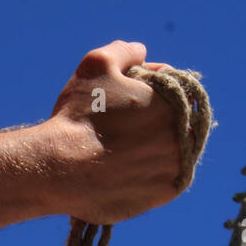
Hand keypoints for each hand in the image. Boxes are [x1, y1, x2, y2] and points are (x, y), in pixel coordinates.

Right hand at [45, 40, 181, 224]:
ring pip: (177, 152)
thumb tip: (143, 52)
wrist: (63, 169)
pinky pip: (169, 179)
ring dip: (161, 148)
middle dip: (162, 121)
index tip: (138, 99)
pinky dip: (156, 173)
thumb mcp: (98, 65)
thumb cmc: (79, 115)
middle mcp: (182, 134)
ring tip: (130, 149)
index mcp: (173, 100)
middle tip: (132, 127)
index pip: (180, 91)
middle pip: (181, 123)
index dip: (159, 92)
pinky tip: (133, 168)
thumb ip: (125, 52)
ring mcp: (177, 166)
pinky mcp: (165, 193)